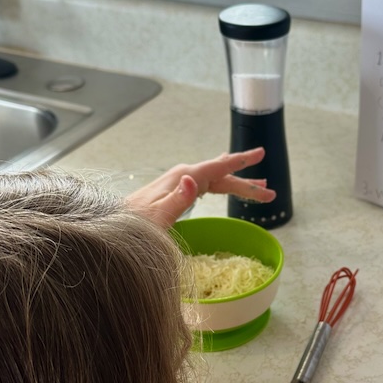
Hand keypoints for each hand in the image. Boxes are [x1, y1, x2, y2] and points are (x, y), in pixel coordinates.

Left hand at [126, 148, 275, 227]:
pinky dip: (221, 186)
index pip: (217, 167)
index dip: (240, 162)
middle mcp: (182, 177)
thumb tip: (193, 179)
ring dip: (236, 184)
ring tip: (258, 187)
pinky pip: (206, 186)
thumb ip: (177, 199)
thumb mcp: (158, 217)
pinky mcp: (174, 192)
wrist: (113, 229)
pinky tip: (224, 187)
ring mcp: (178, 183)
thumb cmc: (135, 226)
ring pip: (215, 180)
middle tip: (269, 190)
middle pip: (221, 175)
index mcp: (183, 179)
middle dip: (246, 182)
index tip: (260, 153)